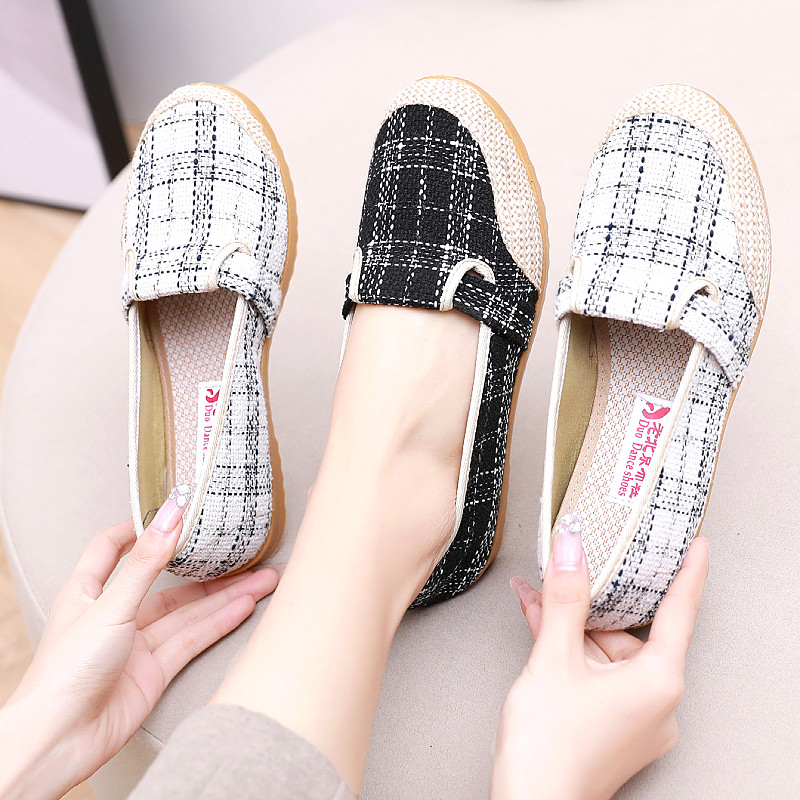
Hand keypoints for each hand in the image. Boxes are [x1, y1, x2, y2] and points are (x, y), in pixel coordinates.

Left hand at [0, 497, 280, 799]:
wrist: (59, 740)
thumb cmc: (66, 671)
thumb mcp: (110, 605)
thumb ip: (146, 561)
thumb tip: (171, 514)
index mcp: (88, 591)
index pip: (112, 548)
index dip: (139, 528)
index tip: (173, 513)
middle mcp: (114, 615)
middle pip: (168, 583)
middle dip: (206, 569)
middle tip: (243, 551)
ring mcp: (136, 645)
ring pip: (188, 613)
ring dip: (225, 597)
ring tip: (263, 579)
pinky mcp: (154, 672)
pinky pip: (192, 641)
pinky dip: (219, 624)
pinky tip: (245, 607)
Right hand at [491, 515, 708, 799]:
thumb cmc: (547, 747)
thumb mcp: (553, 657)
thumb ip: (565, 597)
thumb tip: (573, 550)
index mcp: (658, 683)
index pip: (680, 613)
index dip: (689, 573)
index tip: (699, 546)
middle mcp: (659, 703)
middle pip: (631, 632)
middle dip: (594, 603)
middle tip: (572, 571)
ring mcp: (640, 719)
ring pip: (610, 654)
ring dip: (573, 628)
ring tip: (537, 604)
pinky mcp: (618, 728)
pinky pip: (603, 675)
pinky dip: (575, 654)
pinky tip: (544, 632)